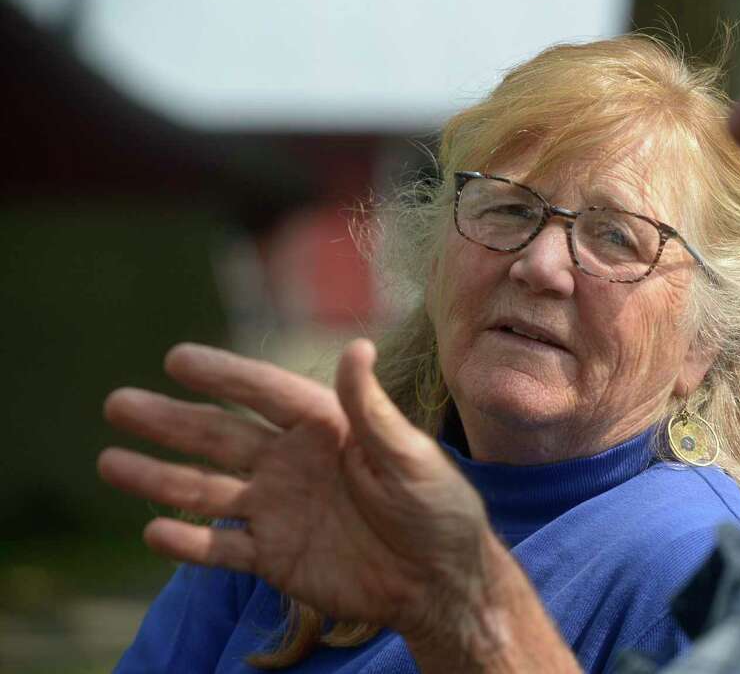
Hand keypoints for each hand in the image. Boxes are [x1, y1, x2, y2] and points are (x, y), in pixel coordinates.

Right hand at [98, 340, 515, 659]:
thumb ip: (371, 409)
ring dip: (160, 477)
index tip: (176, 358)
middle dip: (170, 421)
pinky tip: (154, 532)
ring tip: (109, 463)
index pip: (265, 394)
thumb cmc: (438, 509)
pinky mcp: (275, 557)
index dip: (223, 376)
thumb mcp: (410, 455)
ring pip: (207, 489)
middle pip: (221, 437)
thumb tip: (356, 346)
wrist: (441, 582)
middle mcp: (294, 463)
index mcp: (327, 428)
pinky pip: (221, 548)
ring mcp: (279, 510)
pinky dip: (188, 543)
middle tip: (117, 403)